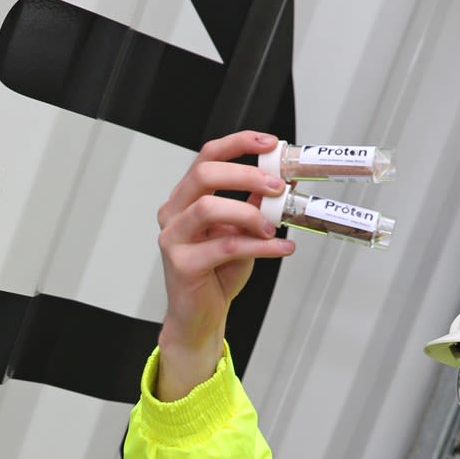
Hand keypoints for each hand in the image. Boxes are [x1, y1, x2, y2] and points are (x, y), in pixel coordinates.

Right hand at [153, 130, 293, 398]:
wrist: (200, 315)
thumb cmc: (216, 273)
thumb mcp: (243, 231)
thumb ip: (257, 205)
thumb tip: (285, 180)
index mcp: (187, 198)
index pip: (208, 157)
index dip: (238, 144)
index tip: (269, 144)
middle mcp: (175, 213)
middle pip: (205, 175)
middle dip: (246, 175)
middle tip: (277, 186)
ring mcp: (174, 238)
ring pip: (209, 208)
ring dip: (249, 213)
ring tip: (273, 227)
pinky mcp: (182, 264)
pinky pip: (225, 247)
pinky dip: (259, 247)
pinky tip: (280, 248)